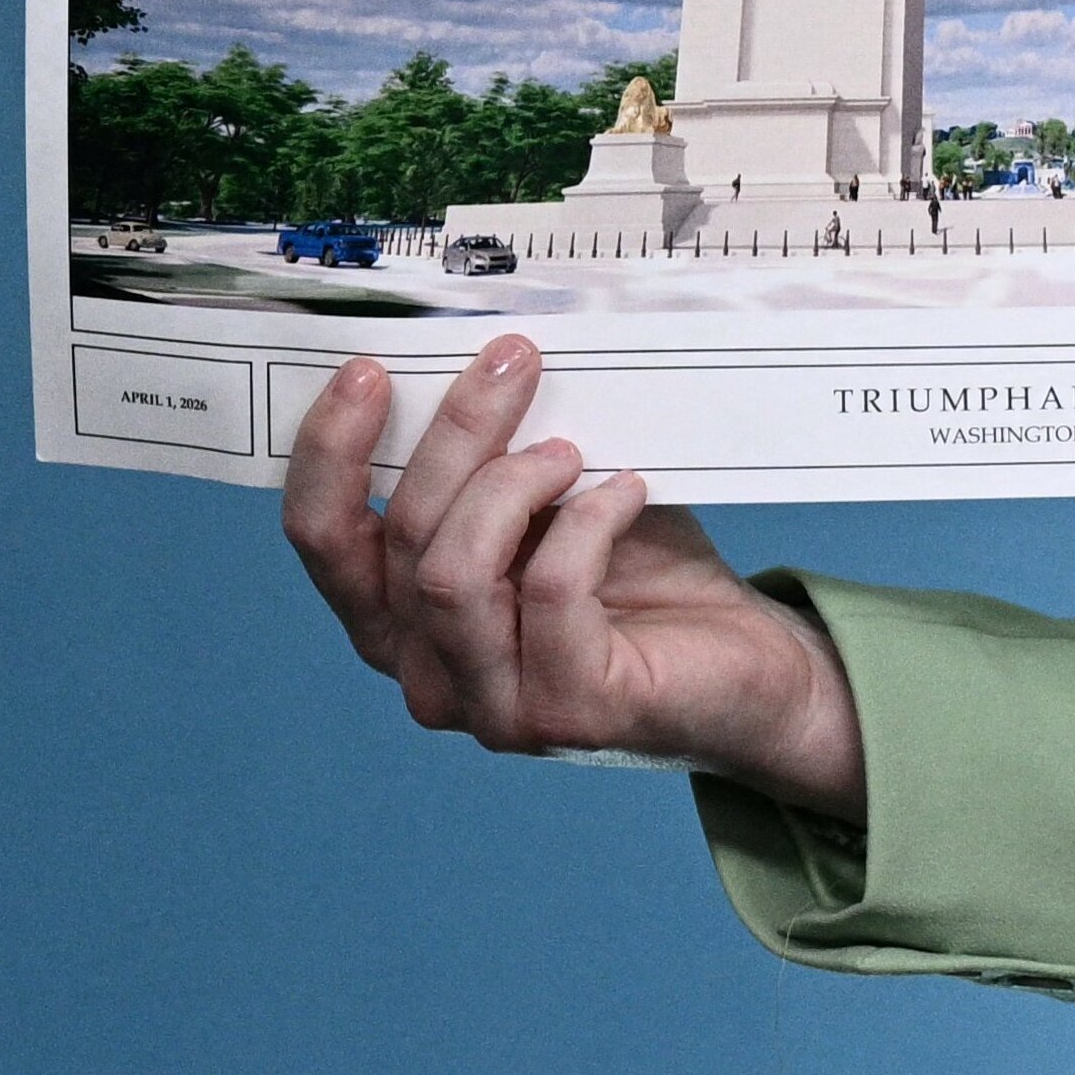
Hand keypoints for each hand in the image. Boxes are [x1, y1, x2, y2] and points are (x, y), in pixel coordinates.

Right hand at [279, 339, 868, 820]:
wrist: (751, 668)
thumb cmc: (646, 579)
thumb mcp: (556, 503)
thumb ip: (503, 460)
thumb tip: (486, 363)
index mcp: (402, 620)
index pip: (324, 539)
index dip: (329, 453)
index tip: (368, 372)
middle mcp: (428, 672)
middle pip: (399, 538)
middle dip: (454, 434)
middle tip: (512, 362)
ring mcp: (491, 706)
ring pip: (451, 573)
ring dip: (509, 486)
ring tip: (569, 451)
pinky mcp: (565, 712)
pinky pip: (549, 592)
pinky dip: (586, 523)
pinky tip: (627, 494)